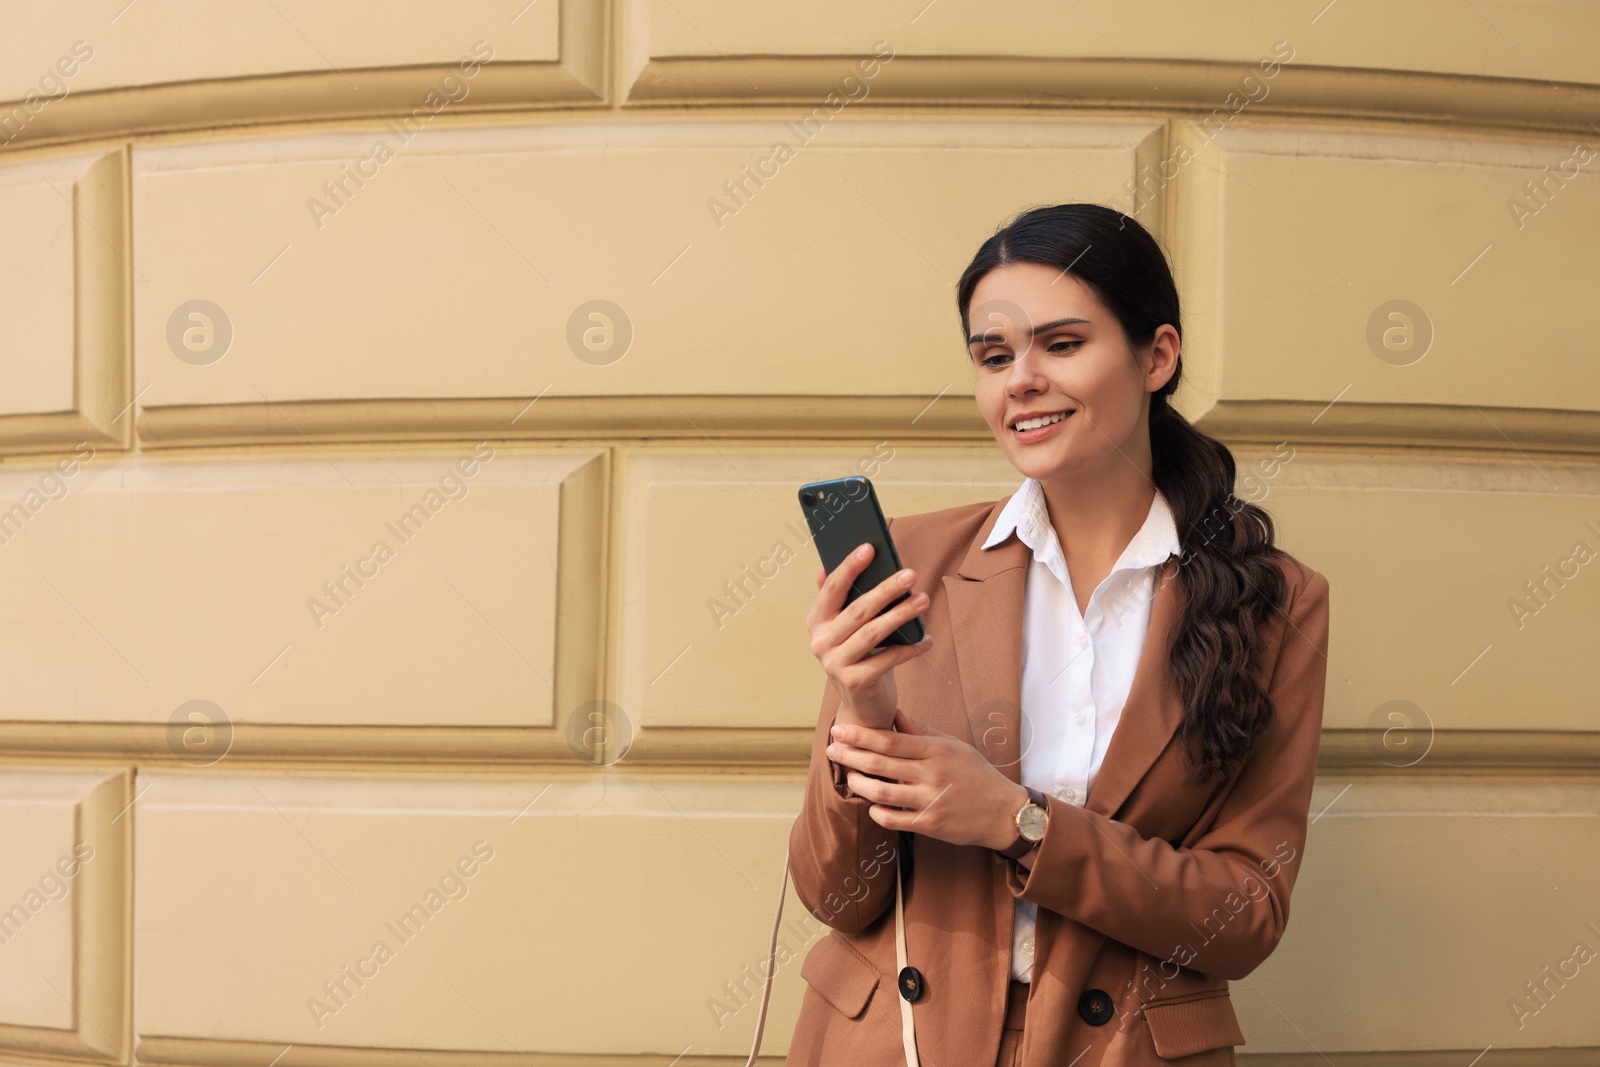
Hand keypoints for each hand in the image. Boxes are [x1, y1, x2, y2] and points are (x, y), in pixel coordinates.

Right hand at [807, 542, 933, 730]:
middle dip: (886, 589)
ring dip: (902, 614)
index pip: (832, 588)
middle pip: (858, 609)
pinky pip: (887, 660)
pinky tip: (927, 639)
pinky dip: (910, 648)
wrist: (861, 705)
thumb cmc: (860, 657)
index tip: (869, 547)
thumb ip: (840, 600)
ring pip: (873, 632)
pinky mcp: (855, 683)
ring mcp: (835, 664)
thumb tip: (827, 566)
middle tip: (910, 574)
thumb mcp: (847, 628)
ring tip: (924, 599)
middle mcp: (820, 642)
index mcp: (816, 622)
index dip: (849, 566)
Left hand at [826, 708, 1028, 850]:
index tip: (839, 730)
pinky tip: (869, 804)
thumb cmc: (977, 774)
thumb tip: (894, 714)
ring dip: (858, 783)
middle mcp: (931, 774)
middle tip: (831, 749)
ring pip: (881, 792)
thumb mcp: (953, 746)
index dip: (860, 735)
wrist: (1003, 812)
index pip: (889, 740)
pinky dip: (875, 812)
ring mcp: (929, 801)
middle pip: (880, 763)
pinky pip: (893, 819)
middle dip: (849, 755)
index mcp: (936, 751)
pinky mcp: (929, 824)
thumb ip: (922, 732)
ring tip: (848, 776)